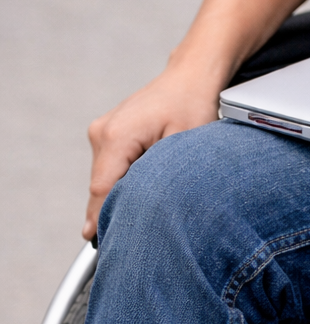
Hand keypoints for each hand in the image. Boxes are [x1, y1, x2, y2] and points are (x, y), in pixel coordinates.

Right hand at [83, 64, 221, 237]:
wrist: (191, 77)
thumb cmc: (194, 105)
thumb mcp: (185, 146)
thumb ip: (161, 178)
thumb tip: (144, 210)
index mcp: (116, 136)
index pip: (103, 190)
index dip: (105, 220)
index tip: (106, 246)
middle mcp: (102, 132)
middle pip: (101, 188)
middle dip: (113, 214)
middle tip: (127, 244)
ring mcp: (102, 132)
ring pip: (105, 180)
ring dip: (120, 198)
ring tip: (141, 218)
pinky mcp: (108, 135)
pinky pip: (110, 169)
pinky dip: (123, 185)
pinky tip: (140, 196)